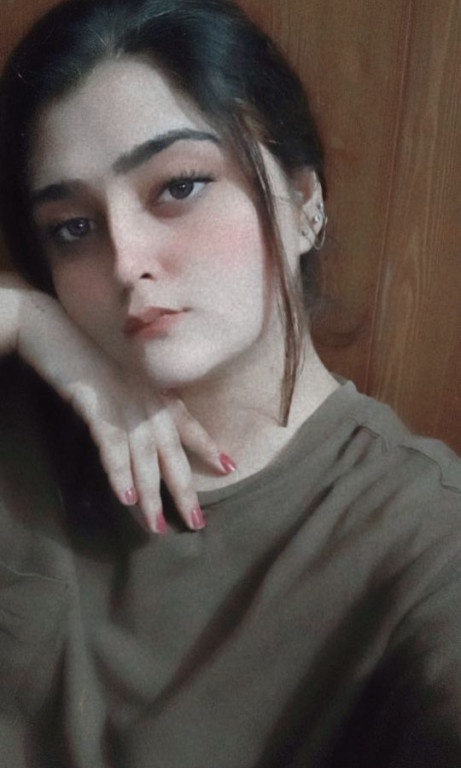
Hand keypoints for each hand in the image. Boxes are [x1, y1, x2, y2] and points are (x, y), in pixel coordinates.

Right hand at [0, 274, 235, 533]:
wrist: (56, 330)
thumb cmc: (89, 354)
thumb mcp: (125, 377)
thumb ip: (141, 400)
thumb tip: (151, 429)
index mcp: (156, 392)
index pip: (188, 424)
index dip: (208, 446)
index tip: (229, 466)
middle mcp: (148, 400)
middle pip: (172, 452)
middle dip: (184, 490)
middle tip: (197, 522)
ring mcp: (124, 403)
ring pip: (144, 458)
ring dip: (152, 495)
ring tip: (159, 526)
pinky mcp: (97, 406)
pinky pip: (112, 446)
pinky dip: (119, 473)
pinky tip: (127, 498)